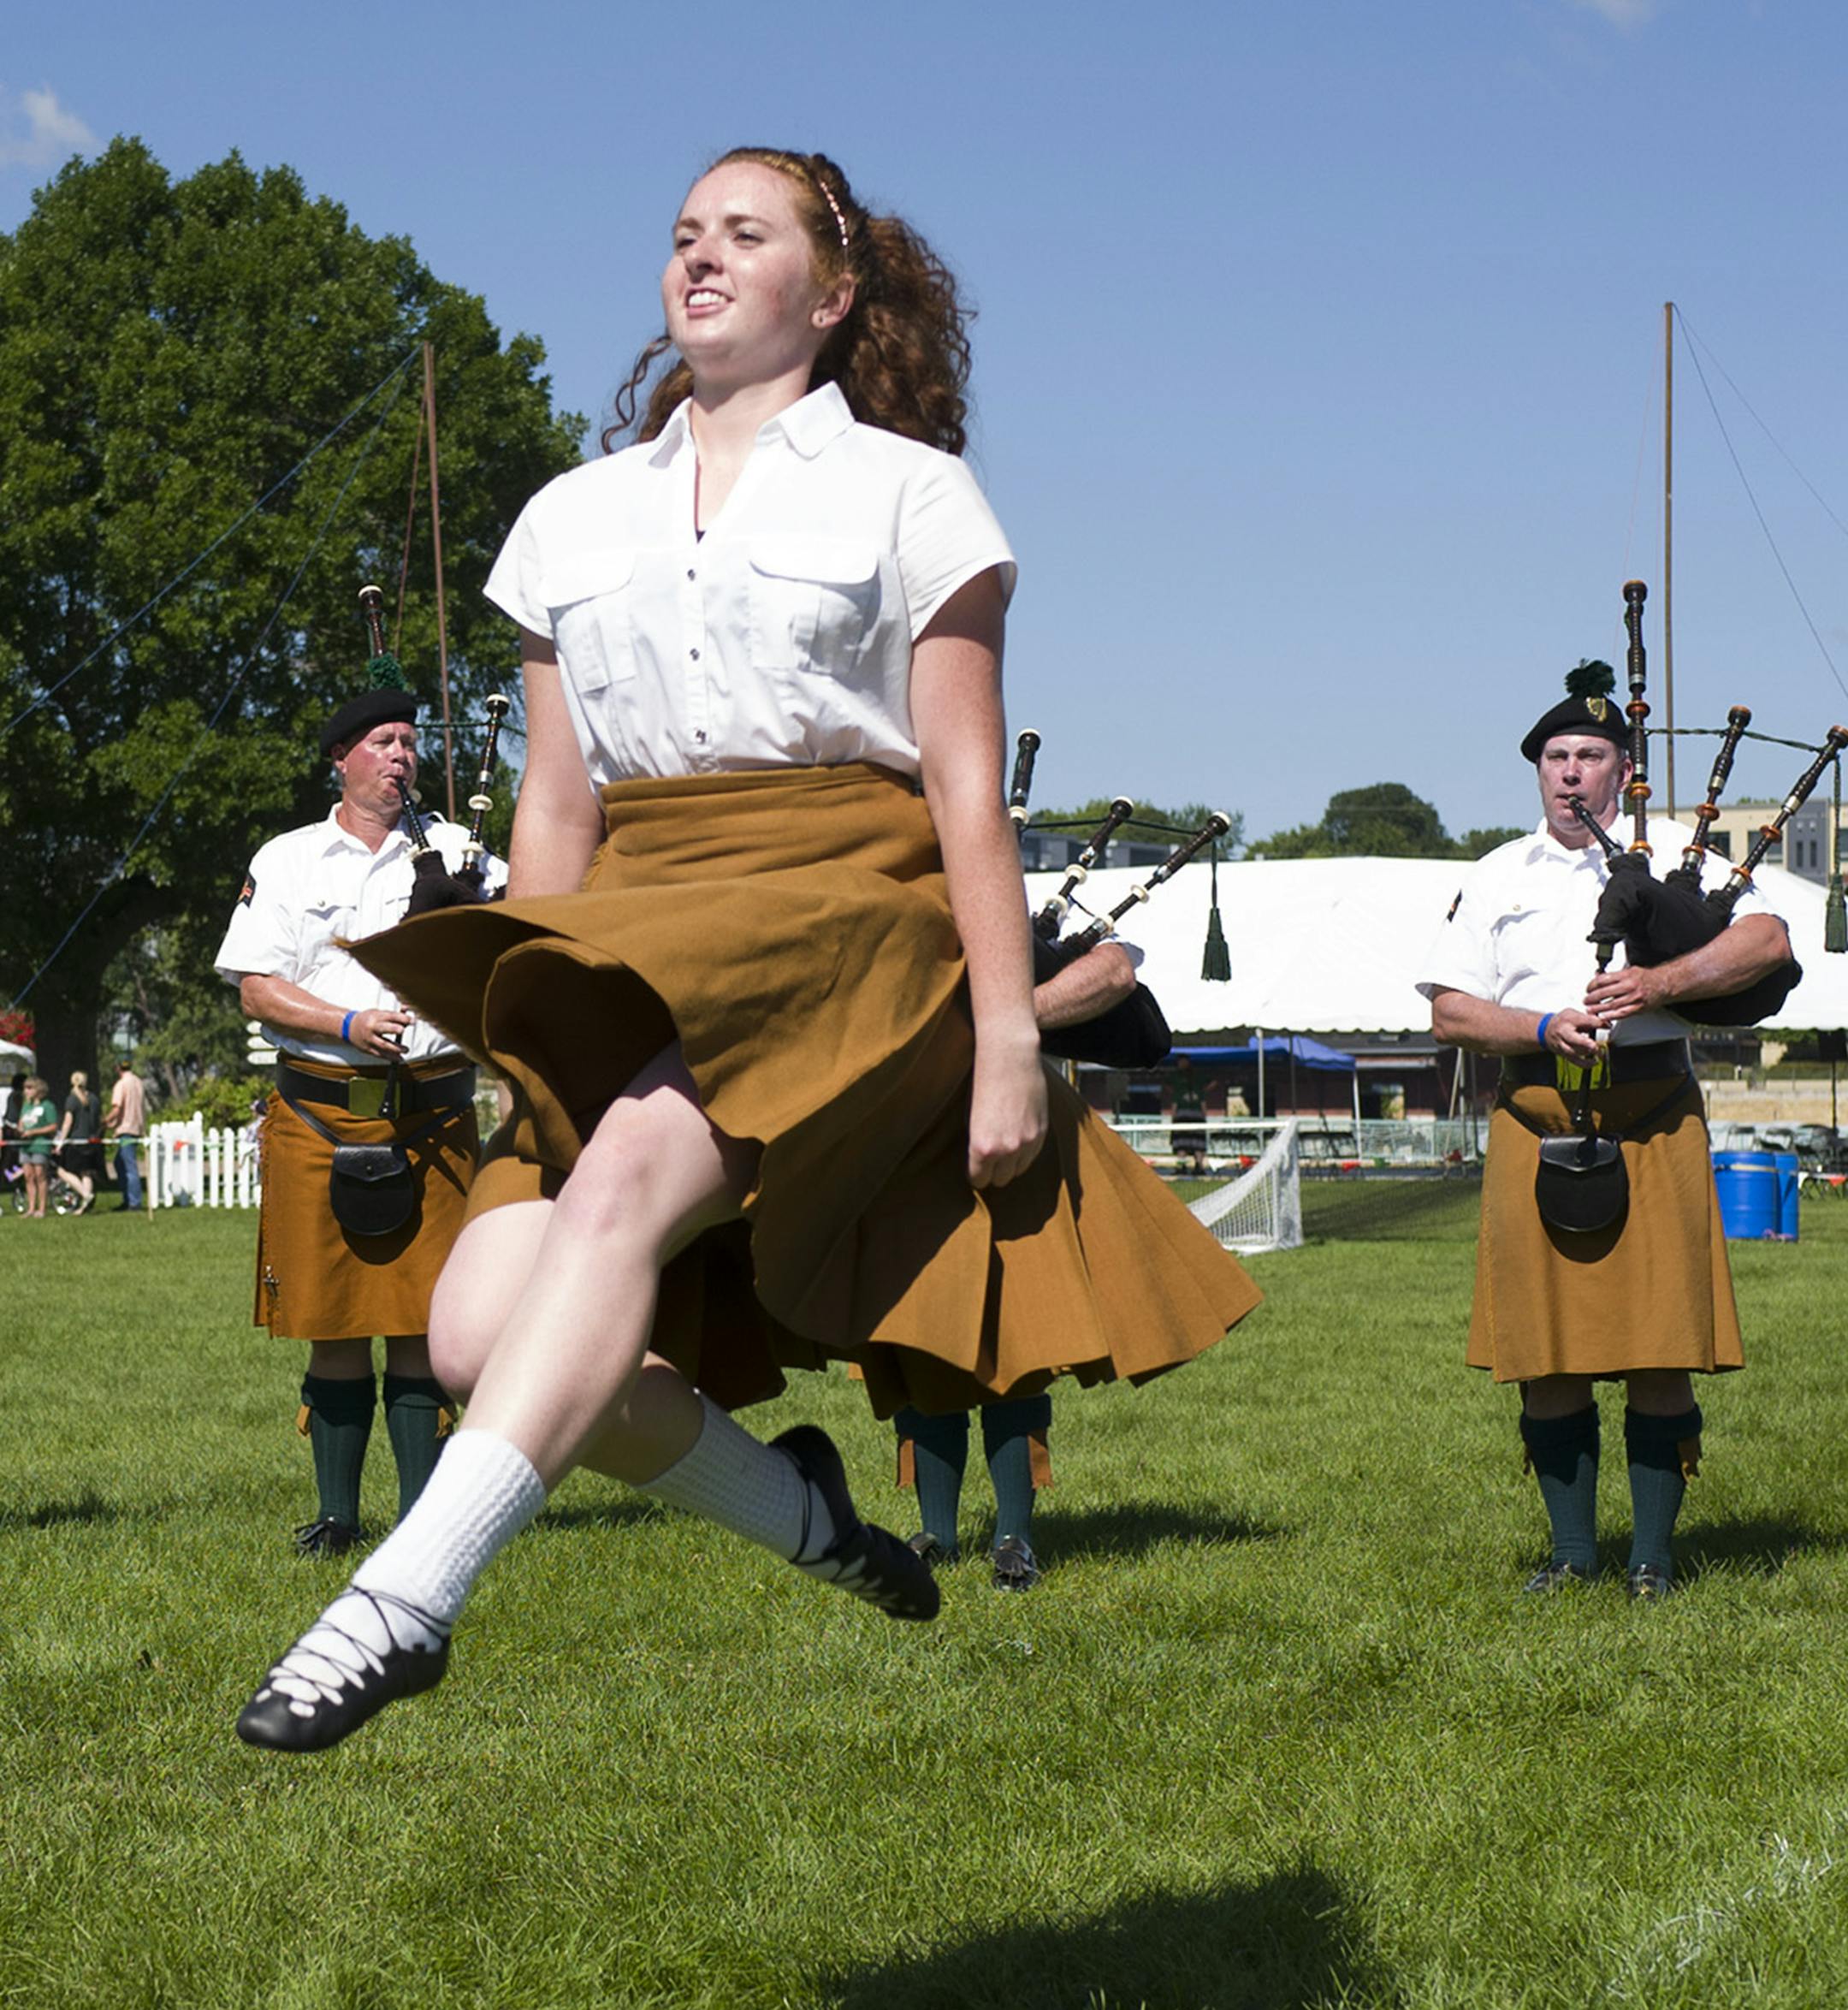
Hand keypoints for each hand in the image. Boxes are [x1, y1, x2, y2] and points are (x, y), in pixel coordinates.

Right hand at [346, 1008, 411, 1057]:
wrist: (349, 1027)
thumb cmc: (367, 1019)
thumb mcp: (378, 1012)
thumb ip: (393, 1013)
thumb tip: (407, 1009)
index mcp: (375, 1017)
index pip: (390, 1016)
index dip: (402, 1018)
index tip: (412, 1021)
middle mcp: (372, 1028)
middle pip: (383, 1029)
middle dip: (394, 1029)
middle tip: (403, 1030)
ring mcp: (369, 1039)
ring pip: (383, 1044)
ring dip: (395, 1048)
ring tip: (406, 1050)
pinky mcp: (368, 1049)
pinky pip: (380, 1054)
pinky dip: (390, 1057)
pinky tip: (399, 1058)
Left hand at [968, 1037, 1047, 1188]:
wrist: (1009, 1059)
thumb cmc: (983, 1084)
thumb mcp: (972, 1120)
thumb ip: (979, 1145)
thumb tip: (982, 1163)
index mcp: (983, 1148)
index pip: (979, 1179)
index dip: (976, 1175)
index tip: (975, 1170)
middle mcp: (1006, 1150)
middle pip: (1000, 1180)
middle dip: (993, 1173)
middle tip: (989, 1162)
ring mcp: (1027, 1142)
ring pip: (1018, 1171)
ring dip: (1011, 1165)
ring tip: (1004, 1151)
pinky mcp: (1042, 1132)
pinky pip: (1032, 1157)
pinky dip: (1025, 1153)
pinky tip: (1017, 1140)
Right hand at [1543, 1006, 1606, 1063]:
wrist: (1545, 1029)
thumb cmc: (1563, 1021)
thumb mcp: (1575, 1014)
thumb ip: (1591, 1019)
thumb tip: (1607, 1024)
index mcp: (1568, 1020)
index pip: (1584, 1021)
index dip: (1597, 1023)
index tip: (1607, 1026)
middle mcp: (1563, 1032)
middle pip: (1574, 1039)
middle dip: (1586, 1044)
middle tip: (1596, 1046)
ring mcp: (1562, 1045)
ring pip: (1574, 1052)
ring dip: (1588, 1053)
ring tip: (1599, 1053)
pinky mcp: (1563, 1054)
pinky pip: (1575, 1061)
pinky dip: (1586, 1063)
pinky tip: (1594, 1062)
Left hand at [1584, 963, 1665, 1024]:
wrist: (1664, 984)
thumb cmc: (1646, 977)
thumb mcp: (1629, 971)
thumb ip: (1614, 975)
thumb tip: (1598, 977)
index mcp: (1625, 975)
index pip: (1602, 980)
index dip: (1591, 985)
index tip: (1588, 989)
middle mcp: (1629, 986)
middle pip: (1604, 993)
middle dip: (1592, 998)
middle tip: (1586, 1000)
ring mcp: (1634, 997)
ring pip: (1611, 1004)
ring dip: (1598, 1008)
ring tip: (1590, 1010)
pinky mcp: (1638, 1007)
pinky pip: (1622, 1013)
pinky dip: (1611, 1016)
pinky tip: (1603, 1016)